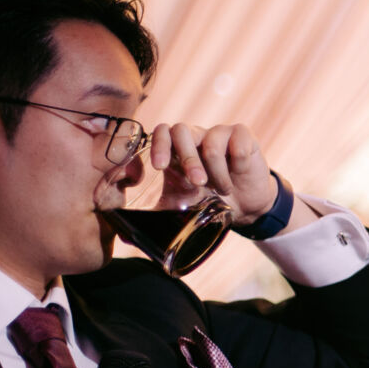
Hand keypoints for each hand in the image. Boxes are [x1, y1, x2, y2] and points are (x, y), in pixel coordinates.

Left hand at [147, 122, 278, 225]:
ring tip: (222, 190)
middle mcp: (195, 137)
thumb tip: (123, 236)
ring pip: (211, 141)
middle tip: (198, 184)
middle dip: (189, 159)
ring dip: (217, 172)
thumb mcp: (179, 208)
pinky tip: (237, 175)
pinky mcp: (242, 135)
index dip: (158, 145)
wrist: (245, 207)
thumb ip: (154, 215)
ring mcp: (219, 134)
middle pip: (182, 131)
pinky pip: (238, 143)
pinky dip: (237, 165)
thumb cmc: (208, 202)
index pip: (160, 133)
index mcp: (176, 150)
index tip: (159, 167)